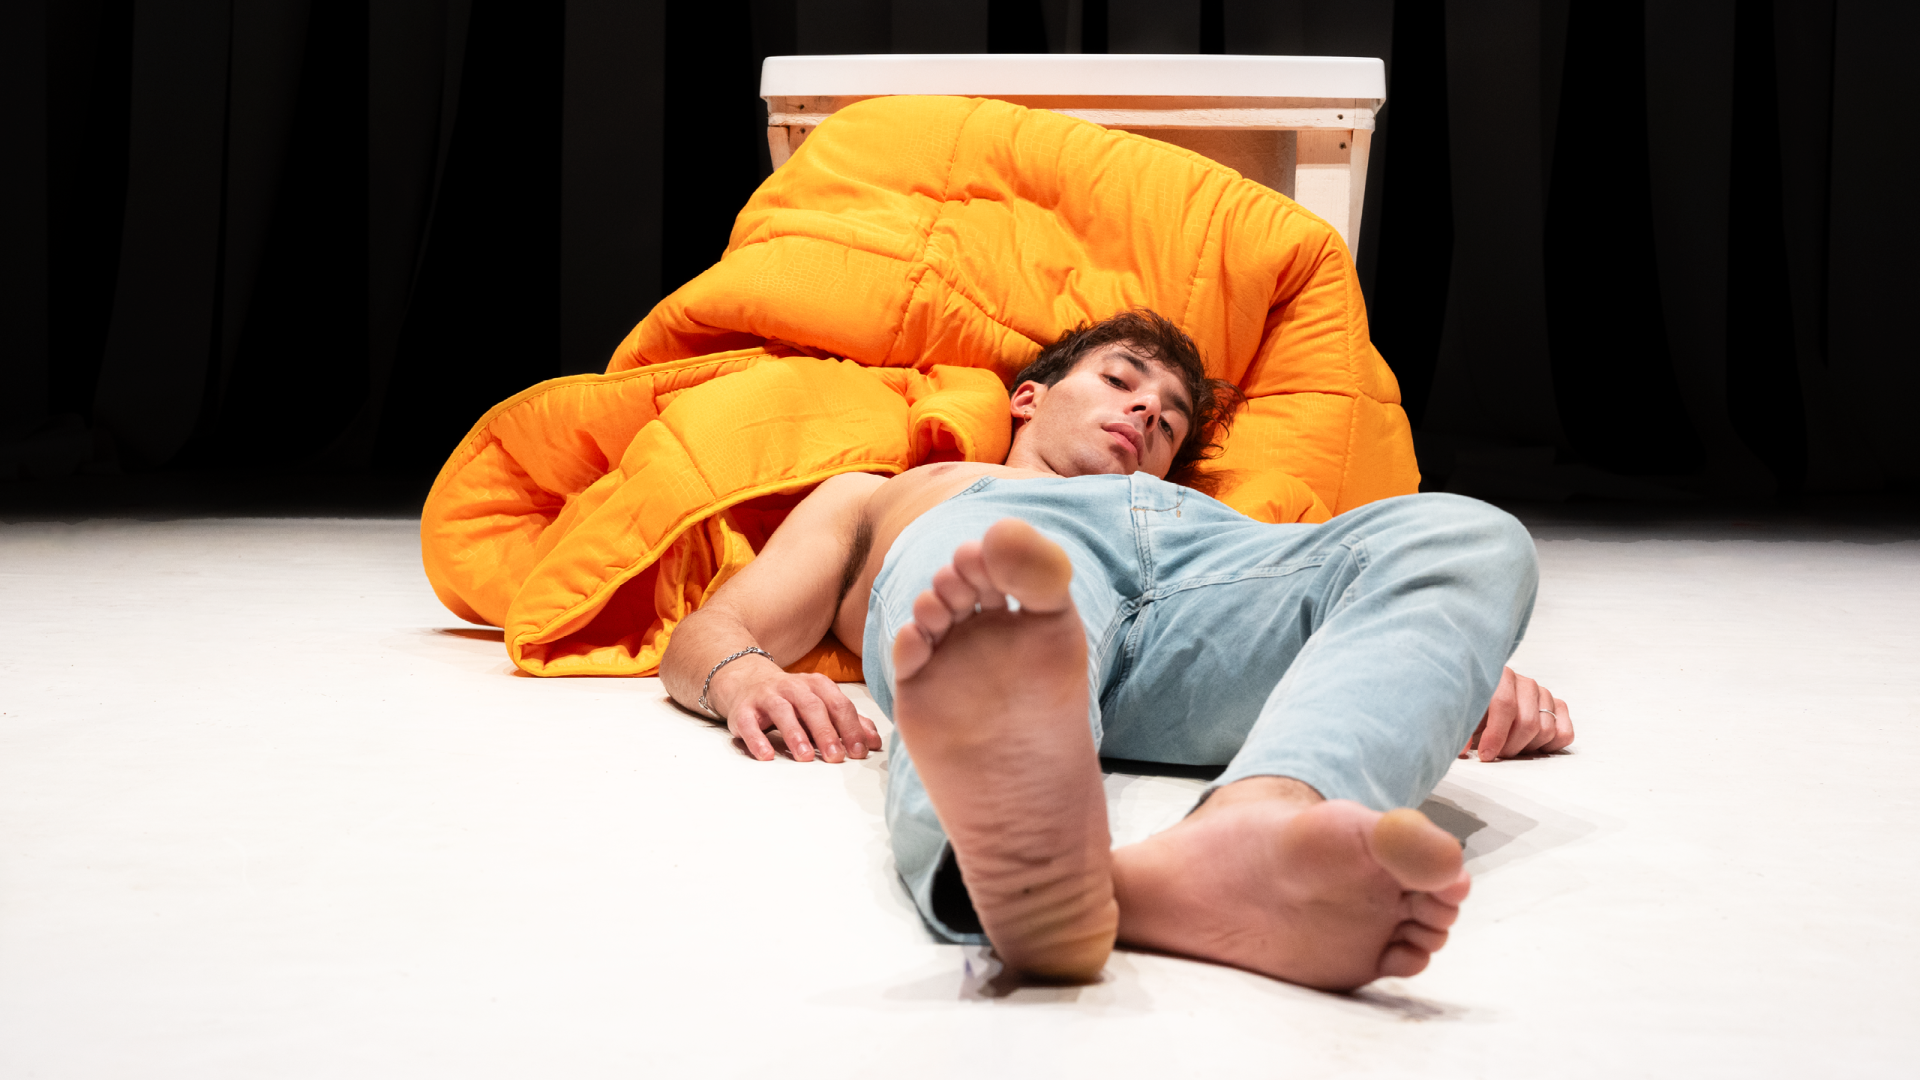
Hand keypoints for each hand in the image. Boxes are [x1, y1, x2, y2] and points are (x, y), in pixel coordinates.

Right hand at [718, 665, 881, 763]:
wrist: (748, 682)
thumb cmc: (793, 700)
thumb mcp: (822, 705)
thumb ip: (848, 721)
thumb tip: (875, 742)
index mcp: (817, 685)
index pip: (838, 704)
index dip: (850, 728)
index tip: (859, 752)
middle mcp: (792, 686)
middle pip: (812, 706)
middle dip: (826, 732)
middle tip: (836, 758)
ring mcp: (766, 696)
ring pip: (782, 711)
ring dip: (795, 734)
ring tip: (806, 757)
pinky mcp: (742, 710)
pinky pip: (748, 723)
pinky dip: (757, 739)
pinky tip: (767, 755)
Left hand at [1462, 666, 1573, 761]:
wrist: (1488, 695)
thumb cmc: (1476, 707)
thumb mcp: (1465, 714)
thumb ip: (1461, 728)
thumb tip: (1460, 748)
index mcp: (1501, 676)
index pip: (1505, 705)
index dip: (1496, 735)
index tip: (1485, 754)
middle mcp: (1526, 683)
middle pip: (1528, 723)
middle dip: (1511, 746)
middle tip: (1497, 754)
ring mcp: (1544, 694)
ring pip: (1546, 730)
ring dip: (1527, 748)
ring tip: (1510, 748)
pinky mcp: (1558, 706)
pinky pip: (1564, 733)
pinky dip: (1550, 746)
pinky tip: (1531, 746)